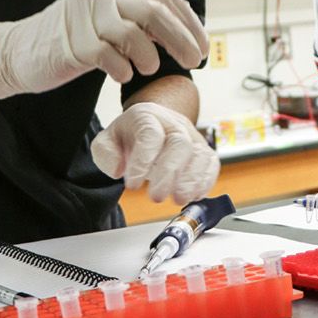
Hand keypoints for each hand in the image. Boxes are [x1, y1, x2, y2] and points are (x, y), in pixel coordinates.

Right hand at [0, 0, 207, 98]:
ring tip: (148, 68)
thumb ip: (140, 22)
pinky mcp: (71, 44)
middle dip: (181, 38)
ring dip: (149, 55)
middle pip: (153, 11)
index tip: (203, 45)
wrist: (19, 51)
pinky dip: (122, 68)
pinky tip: (122, 75)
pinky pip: (108, 55)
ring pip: (132, 31)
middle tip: (195, 61)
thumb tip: (184, 34)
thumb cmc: (72, 41)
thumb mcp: (108, 23)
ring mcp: (83, 17)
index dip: (188, 21)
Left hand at [90, 102, 220, 203]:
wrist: (153, 125)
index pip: (150, 135)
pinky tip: (194, 196)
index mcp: (147, 117)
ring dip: (191, 180)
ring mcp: (191, 136)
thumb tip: (119, 169)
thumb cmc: (129, 137)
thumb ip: (106, 153)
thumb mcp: (107, 141)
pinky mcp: (203, 151)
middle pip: (179, 143)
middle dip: (169, 173)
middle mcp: (173, 124)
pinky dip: (205, 181)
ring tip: (179, 200)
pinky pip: (211, 163)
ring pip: (200, 153)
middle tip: (157, 197)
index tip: (131, 185)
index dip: (142, 161)